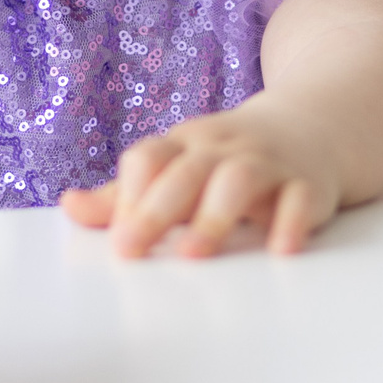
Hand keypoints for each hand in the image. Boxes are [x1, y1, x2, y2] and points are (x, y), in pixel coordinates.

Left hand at [59, 100, 344, 257]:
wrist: (311, 128)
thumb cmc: (226, 160)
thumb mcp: (176, 168)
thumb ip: (125, 196)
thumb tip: (70, 207)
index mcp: (184, 145)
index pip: (149, 159)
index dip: (130, 197)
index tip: (119, 242)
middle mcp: (222, 149)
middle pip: (186, 170)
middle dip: (157, 211)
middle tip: (132, 251)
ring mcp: (267, 162)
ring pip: (239, 179)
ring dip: (214, 215)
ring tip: (194, 254)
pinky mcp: (308, 183)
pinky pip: (300, 197)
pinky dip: (291, 222)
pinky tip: (279, 249)